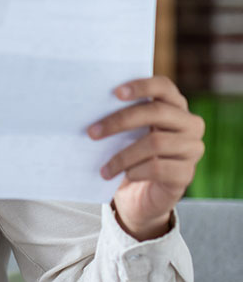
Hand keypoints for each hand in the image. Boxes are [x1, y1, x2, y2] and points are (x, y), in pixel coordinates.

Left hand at [87, 76, 205, 240]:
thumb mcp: (124, 134)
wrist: (140, 195)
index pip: (163, 86)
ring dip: (123, 156)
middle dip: (120, 121)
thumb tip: (90, 106)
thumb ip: (120, 118)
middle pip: (157, 112)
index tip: (115, 92)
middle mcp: (189, 124)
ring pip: (155, 143)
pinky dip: (135, 171)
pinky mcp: (187, 173)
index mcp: (174, 106)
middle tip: (92, 133)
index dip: (141, 86)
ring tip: (105, 168)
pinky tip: (126, 176)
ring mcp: (192, 149)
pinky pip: (158, 168)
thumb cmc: (129, 155)